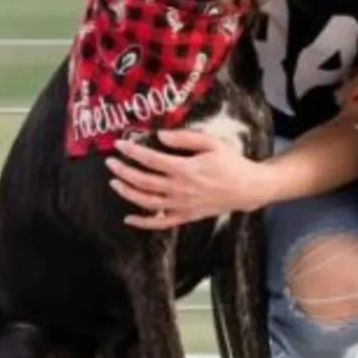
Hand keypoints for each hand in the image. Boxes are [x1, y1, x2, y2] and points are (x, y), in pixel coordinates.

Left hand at [105, 128, 268, 229]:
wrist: (248, 188)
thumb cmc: (230, 162)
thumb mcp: (211, 143)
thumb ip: (185, 138)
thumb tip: (160, 135)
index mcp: (185, 169)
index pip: (151, 160)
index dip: (133, 152)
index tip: (119, 145)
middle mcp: (180, 189)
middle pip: (144, 181)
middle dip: (124, 171)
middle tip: (110, 162)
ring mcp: (181, 205)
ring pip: (147, 202)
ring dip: (127, 193)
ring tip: (114, 182)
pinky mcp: (185, 217)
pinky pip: (161, 223)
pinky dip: (143, 223)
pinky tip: (129, 218)